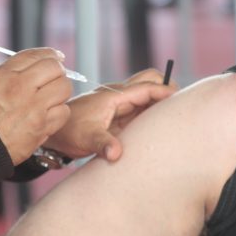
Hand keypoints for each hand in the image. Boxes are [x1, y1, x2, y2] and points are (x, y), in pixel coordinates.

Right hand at [0, 48, 72, 164]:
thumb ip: (13, 71)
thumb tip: (38, 64)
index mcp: (5, 75)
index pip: (35, 54)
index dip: (50, 54)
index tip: (56, 58)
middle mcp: (20, 87)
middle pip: (55, 68)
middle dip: (58, 72)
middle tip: (55, 79)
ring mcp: (33, 107)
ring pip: (64, 87)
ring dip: (61, 92)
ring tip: (52, 98)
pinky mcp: (42, 126)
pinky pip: (64, 111)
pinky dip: (60, 112)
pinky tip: (49, 115)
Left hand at [44, 68, 176, 162]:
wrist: (55, 133)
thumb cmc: (69, 131)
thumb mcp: (86, 139)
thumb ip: (103, 144)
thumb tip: (116, 154)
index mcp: (114, 96)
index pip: (145, 87)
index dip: (164, 91)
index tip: (180, 99)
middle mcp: (119, 96)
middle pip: (148, 81)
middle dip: (165, 88)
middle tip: (179, 106)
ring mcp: (119, 105)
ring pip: (146, 94)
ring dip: (159, 101)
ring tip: (173, 118)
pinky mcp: (119, 115)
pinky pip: (141, 108)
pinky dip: (152, 112)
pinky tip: (157, 128)